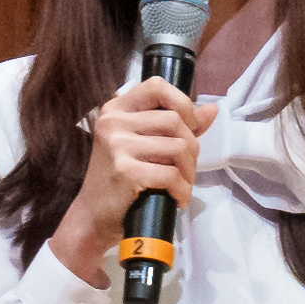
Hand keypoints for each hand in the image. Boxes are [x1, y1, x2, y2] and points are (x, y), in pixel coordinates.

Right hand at [55, 76, 216, 287]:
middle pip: (175, 120)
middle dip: (191, 148)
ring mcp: (118, 145)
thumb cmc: (119, 181)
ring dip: (189, 172)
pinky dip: (182, 190)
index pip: (157, 86)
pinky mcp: (125, 171)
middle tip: (185, 169)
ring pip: (179, 147)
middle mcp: (114, 122)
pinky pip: (171, 175)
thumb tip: (211, 109)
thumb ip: (176, 126)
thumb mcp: (142, 145)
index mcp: (116, 109)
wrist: (93, 217)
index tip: (188, 126)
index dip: (182, 103)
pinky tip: (176, 198)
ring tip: (181, 185)